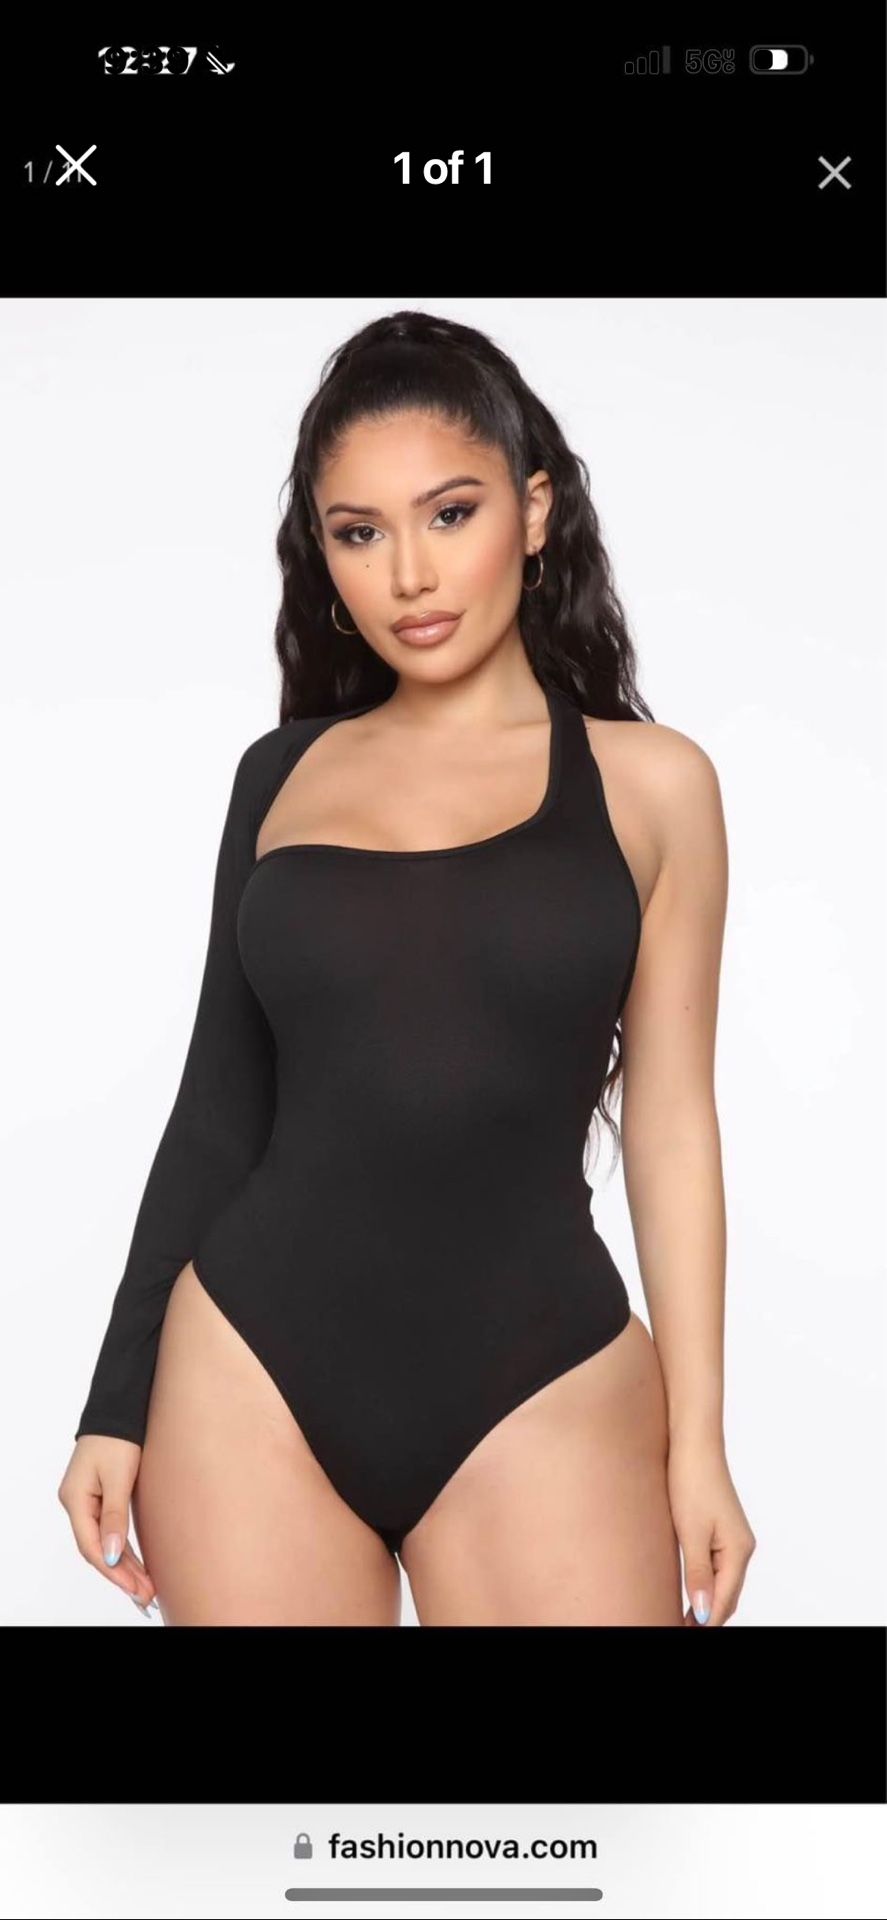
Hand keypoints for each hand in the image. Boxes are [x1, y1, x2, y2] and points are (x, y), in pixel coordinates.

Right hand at [58, 1436, 158, 1616]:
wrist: (119, 1409)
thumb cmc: (118, 1438)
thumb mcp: (119, 1477)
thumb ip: (114, 1517)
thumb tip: (112, 1554)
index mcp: (75, 1499)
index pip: (91, 1546)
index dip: (113, 1571)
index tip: (136, 1589)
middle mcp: (76, 1503)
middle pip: (96, 1548)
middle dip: (121, 1575)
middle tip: (146, 1596)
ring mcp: (86, 1501)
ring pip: (103, 1542)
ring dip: (124, 1565)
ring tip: (145, 1588)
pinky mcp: (99, 1497)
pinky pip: (108, 1530)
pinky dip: (122, 1548)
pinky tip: (136, 1565)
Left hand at [666, 1435, 755, 1625]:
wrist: (694, 1444)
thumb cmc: (691, 1482)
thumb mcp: (691, 1533)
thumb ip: (698, 1575)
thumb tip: (702, 1613)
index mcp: (739, 1551)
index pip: (723, 1601)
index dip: (704, 1622)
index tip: (681, 1630)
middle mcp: (742, 1548)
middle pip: (727, 1596)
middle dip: (707, 1616)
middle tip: (677, 1626)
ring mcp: (733, 1539)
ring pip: (723, 1583)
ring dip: (706, 1602)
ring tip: (680, 1617)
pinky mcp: (722, 1531)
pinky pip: (718, 1567)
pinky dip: (706, 1584)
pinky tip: (690, 1591)